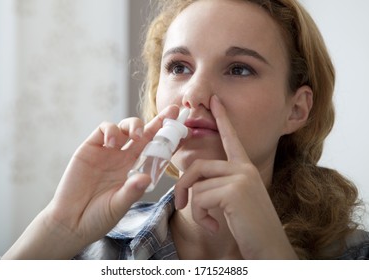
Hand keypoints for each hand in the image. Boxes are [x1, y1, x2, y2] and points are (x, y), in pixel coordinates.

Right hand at [3, 105, 179, 258]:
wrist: (70, 222)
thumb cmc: (98, 217)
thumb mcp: (118, 206)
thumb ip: (131, 192)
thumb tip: (146, 178)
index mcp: (137, 171)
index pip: (157, 151)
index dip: (170, 140)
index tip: (185, 131)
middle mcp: (126, 158)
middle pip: (146, 134)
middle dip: (160, 121)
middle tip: (174, 111)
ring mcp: (109, 152)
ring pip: (126, 127)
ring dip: (135, 125)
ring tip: (137, 134)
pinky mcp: (91, 147)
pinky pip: (104, 129)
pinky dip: (110, 130)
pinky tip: (112, 142)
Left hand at [174, 96, 296, 258]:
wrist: (269, 249)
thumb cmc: (249, 227)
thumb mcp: (235, 200)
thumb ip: (220, 184)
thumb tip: (194, 181)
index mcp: (244, 168)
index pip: (230, 138)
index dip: (222, 118)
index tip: (215, 101)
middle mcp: (244, 168)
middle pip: (198, 167)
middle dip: (182, 186)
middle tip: (179, 203)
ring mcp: (241, 178)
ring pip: (197, 186)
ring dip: (196, 209)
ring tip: (210, 221)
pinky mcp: (235, 191)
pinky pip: (200, 199)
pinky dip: (201, 217)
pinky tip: (215, 226)